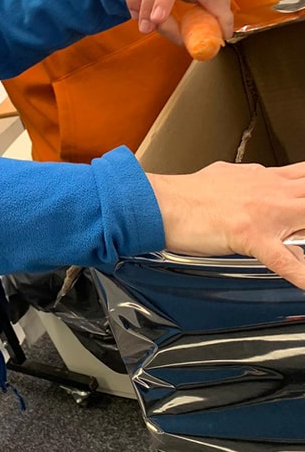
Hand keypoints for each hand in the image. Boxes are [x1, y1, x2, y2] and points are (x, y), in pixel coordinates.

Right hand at [147, 161, 304, 288]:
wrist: (161, 202)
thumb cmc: (186, 194)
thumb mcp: (225, 176)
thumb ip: (250, 179)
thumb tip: (256, 179)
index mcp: (265, 178)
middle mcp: (270, 191)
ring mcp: (264, 213)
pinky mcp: (251, 236)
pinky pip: (284, 259)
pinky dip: (300, 275)